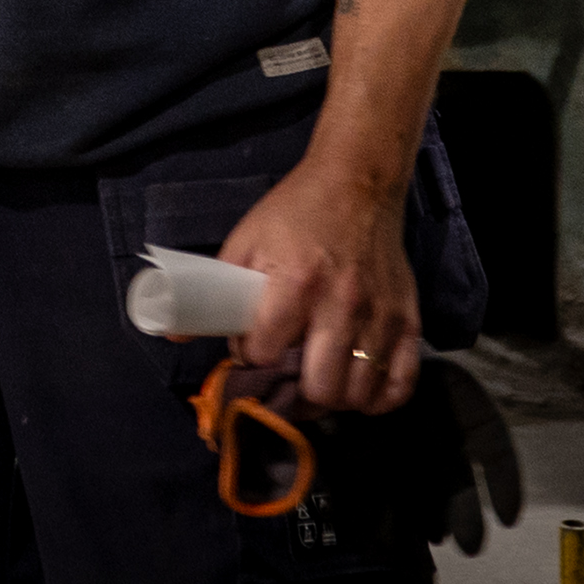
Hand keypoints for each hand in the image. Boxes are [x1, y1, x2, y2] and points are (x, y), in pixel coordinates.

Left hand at [217, 148, 423, 414]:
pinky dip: (379, 400)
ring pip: (357, 394)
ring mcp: (380, 316)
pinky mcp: (409, 321)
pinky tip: (357, 389)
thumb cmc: (295, 213)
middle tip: (286, 375)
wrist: (358, 183)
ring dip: (334, 398)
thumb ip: (213, 290)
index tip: (251, 345)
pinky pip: (400, 385)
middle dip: (294, 390)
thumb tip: (174, 334)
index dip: (249, 355)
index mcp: (295, 281)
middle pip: (319, 387)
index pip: (264, 352)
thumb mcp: (246, 241)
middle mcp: (342, 304)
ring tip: (317, 382)